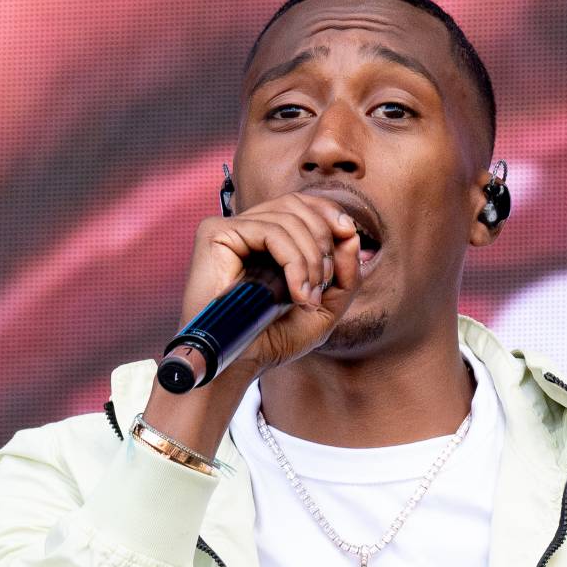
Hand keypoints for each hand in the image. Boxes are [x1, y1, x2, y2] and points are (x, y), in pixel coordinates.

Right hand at [179, 190, 364, 373]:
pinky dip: (293, 261)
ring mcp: (230, 228)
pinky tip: (295, 293)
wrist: (239, 363)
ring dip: (311, 259)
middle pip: (297, 204)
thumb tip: (350, 233)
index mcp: (268, 239)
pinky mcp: (216, 233)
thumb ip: (344, 273)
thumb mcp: (324, 308)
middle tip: (325, 284)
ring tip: (308, 297)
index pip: (302, 204)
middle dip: (324, 242)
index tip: (349, 234)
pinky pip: (269, 231)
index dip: (329, 212)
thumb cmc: (273, 339)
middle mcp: (247, 229)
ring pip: (287, 218)